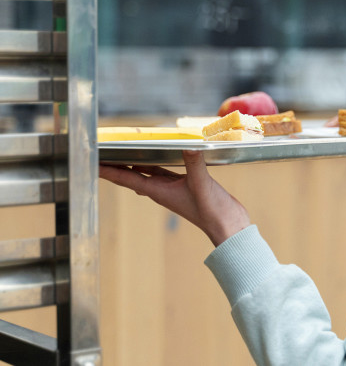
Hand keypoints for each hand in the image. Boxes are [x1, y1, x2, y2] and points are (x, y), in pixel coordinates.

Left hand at [99, 150, 250, 246]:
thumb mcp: (202, 185)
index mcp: (158, 191)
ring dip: (133, 164)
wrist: (228, 226)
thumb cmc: (212, 211)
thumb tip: (189, 145)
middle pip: (131, 176)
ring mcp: (172, 189)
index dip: (109, 171)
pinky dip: (156, 163)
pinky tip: (156, 156)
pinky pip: (163, 172)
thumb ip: (194, 164)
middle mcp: (161, 190)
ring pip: (146, 173)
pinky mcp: (185, 186)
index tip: (92, 163)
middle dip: (116, 166)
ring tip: (120, 152)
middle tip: (100, 153)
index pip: (127, 179)